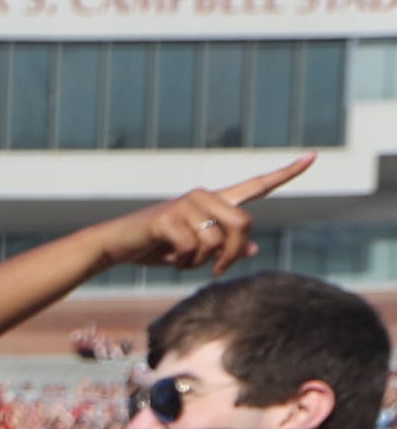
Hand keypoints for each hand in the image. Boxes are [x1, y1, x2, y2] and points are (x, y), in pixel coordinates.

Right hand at [95, 156, 311, 279]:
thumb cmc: (154, 247)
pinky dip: (183, 262)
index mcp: (215, 201)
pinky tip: (168, 257)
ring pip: (216, 242)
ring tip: (181, 260)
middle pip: (243, 225)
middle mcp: (204, 196)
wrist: (115, 245)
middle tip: (220, 271)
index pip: (257, 185)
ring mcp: (186, 205)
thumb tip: (252, 249)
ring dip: (201, 262)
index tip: (312, 157)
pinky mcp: (168, 218)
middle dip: (233, 254)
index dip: (286, 174)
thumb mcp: (193, 250)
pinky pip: (192, 248)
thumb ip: (223, 247)